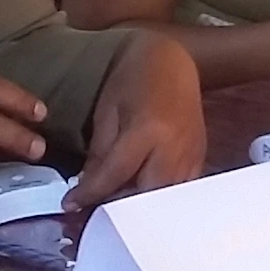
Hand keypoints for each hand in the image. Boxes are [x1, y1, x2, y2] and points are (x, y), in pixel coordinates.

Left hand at [72, 34, 205, 207]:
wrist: (172, 60)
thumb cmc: (134, 78)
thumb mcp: (107, 111)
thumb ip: (99, 152)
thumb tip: (86, 186)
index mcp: (147, 131)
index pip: (114, 175)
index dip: (89, 194)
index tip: (69, 204)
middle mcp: (173, 148)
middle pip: (145, 196)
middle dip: (117, 208)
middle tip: (94, 210)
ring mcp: (191, 156)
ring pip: (165, 200)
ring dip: (139, 208)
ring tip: (116, 207)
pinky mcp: (200, 158)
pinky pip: (180, 191)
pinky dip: (159, 199)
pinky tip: (141, 196)